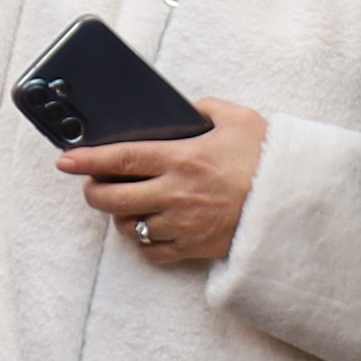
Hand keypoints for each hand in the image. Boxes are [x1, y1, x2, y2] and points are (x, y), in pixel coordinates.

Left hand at [60, 100, 267, 268]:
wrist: (296, 203)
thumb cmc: (267, 159)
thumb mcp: (238, 119)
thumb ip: (205, 109)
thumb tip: (185, 110)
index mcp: (182, 158)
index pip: (119, 158)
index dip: (86, 159)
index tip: (64, 160)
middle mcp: (175, 193)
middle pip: (111, 198)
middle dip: (93, 191)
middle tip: (93, 184)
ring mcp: (182, 223)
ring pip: (127, 226)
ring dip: (118, 215)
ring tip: (124, 204)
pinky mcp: (193, 247)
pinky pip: (152, 251)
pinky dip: (143, 241)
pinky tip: (149, 227)